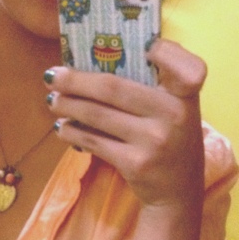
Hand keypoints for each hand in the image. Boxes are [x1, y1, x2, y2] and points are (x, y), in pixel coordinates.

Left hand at [45, 39, 206, 213]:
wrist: (176, 192)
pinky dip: (72, 133)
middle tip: (52, 77)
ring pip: (98, 115)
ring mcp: (154, 141)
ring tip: (52, 101)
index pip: (184, 66)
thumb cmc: (170, 143)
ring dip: (68, 105)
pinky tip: (61, 128)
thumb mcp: (175, 113)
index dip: (163, 51)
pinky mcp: (135, 163)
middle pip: (114, 88)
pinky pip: (94, 141)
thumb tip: (95, 68)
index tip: (135, 47)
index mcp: (186, 96)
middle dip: (76, 81)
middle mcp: (173, 115)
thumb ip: (155, 89)